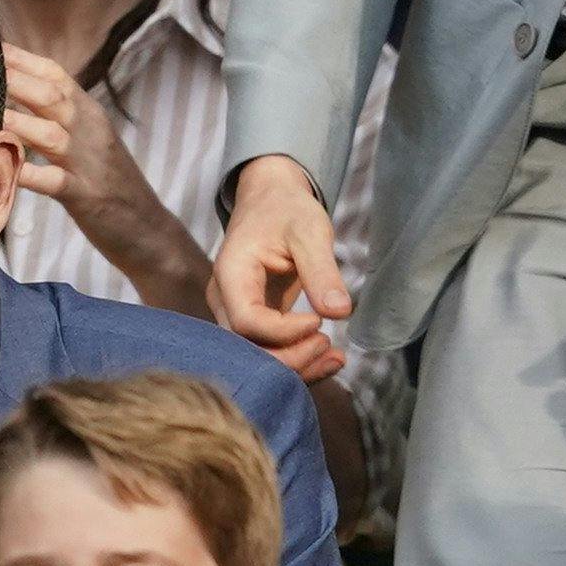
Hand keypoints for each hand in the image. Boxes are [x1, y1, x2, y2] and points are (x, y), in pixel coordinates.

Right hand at [209, 154, 350, 384]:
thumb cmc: (286, 210)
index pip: (247, 321)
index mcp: (232, 273)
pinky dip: (298, 358)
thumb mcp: (310, 232)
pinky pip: (268, 348)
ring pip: (256, 355)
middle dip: (289, 358)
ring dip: (296, 365)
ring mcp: (236, 311)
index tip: (319, 322)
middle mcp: (225, 298)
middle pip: (246, 348)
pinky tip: (330, 358)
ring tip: (337, 359)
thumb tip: (339, 313)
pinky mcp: (252, 318)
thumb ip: (322, 271)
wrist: (271, 200)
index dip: (284, 332)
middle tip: (329, 347)